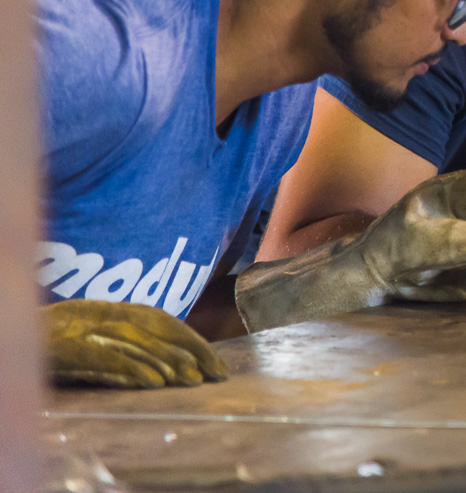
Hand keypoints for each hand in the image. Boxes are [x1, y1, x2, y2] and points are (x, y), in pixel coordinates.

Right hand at [47, 299, 227, 388]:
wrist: (14, 333)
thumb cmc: (48, 337)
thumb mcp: (88, 335)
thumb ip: (120, 344)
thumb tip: (160, 367)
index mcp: (109, 309)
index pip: (160, 319)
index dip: (191, 338)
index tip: (216, 363)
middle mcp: (101, 314)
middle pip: (156, 329)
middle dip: (191, 350)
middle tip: (218, 373)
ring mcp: (85, 329)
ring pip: (136, 343)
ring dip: (168, 361)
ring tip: (193, 379)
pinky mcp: (70, 348)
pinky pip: (106, 358)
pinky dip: (132, 369)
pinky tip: (154, 383)